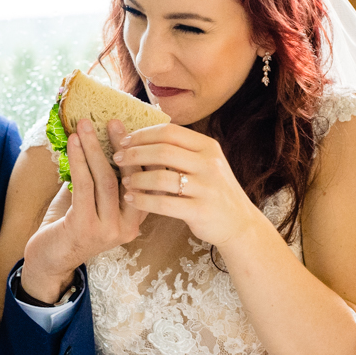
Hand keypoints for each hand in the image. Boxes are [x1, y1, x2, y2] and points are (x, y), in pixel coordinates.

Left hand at [20, 118, 145, 302]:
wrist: (48, 262)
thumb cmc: (68, 228)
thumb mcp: (90, 200)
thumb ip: (98, 177)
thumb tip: (96, 137)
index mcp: (135, 218)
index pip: (147, 181)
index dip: (140, 153)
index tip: (130, 127)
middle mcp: (128, 226)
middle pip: (130, 177)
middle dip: (119, 145)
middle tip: (110, 121)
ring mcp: (109, 229)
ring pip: (105, 178)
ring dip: (93, 148)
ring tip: (83, 127)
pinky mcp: (86, 227)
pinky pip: (84, 185)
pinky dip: (78, 160)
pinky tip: (73, 144)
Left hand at [114, 124, 267, 248]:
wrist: (238, 223)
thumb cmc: (213, 190)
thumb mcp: (204, 163)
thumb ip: (180, 150)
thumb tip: (140, 135)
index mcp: (207, 146)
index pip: (169, 131)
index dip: (142, 134)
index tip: (124, 140)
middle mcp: (209, 164)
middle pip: (163, 150)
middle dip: (135, 153)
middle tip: (117, 158)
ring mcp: (207, 187)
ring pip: (161, 177)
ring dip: (137, 178)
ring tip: (124, 181)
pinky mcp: (200, 210)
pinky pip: (163, 203)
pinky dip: (143, 201)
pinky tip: (131, 199)